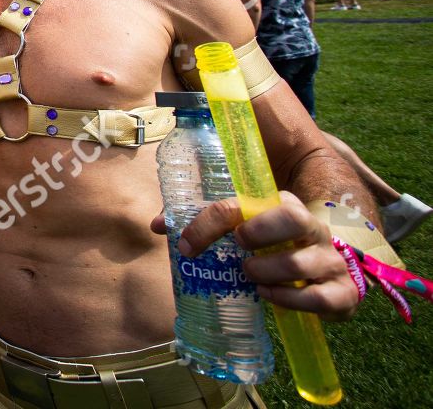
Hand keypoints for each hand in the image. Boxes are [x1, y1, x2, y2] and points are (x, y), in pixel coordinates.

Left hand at [154, 191, 360, 319]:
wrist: (329, 275)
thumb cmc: (274, 248)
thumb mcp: (243, 231)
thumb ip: (203, 225)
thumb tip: (158, 226)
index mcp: (283, 205)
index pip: (246, 202)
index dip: (212, 221)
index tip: (188, 243)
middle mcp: (312, 228)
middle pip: (292, 217)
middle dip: (258, 231)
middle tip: (237, 247)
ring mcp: (330, 260)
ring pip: (303, 261)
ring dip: (268, 271)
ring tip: (248, 276)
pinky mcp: (343, 293)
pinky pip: (320, 297)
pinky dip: (291, 299)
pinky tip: (270, 297)